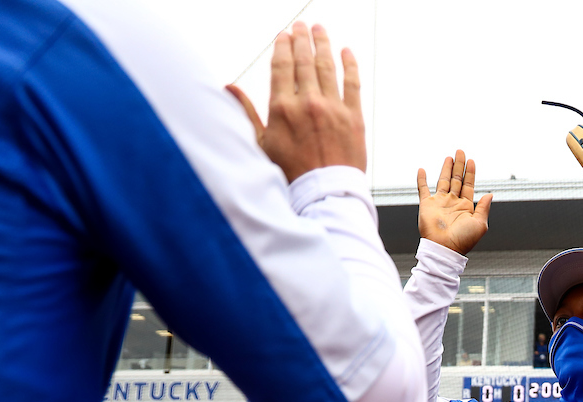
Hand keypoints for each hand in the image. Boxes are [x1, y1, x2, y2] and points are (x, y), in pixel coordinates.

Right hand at [226, 22, 365, 182]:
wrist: (325, 193)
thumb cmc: (292, 174)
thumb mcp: (261, 144)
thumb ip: (247, 113)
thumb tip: (228, 89)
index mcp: (283, 108)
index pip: (282, 66)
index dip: (283, 47)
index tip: (284, 36)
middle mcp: (308, 103)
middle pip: (304, 61)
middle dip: (302, 39)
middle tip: (302, 26)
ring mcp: (333, 108)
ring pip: (328, 67)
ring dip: (323, 44)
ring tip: (320, 30)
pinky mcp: (354, 118)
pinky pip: (353, 83)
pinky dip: (350, 65)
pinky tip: (347, 52)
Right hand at [416, 151, 492, 255]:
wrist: (444, 248)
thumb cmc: (463, 240)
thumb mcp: (480, 224)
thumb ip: (484, 208)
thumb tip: (491, 194)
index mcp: (466, 207)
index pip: (469, 185)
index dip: (470, 173)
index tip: (471, 161)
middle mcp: (453, 203)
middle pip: (456, 179)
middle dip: (459, 166)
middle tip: (460, 151)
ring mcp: (440, 203)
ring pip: (443, 181)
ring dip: (446, 168)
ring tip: (449, 156)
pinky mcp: (427, 205)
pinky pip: (423, 189)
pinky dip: (421, 179)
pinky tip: (422, 170)